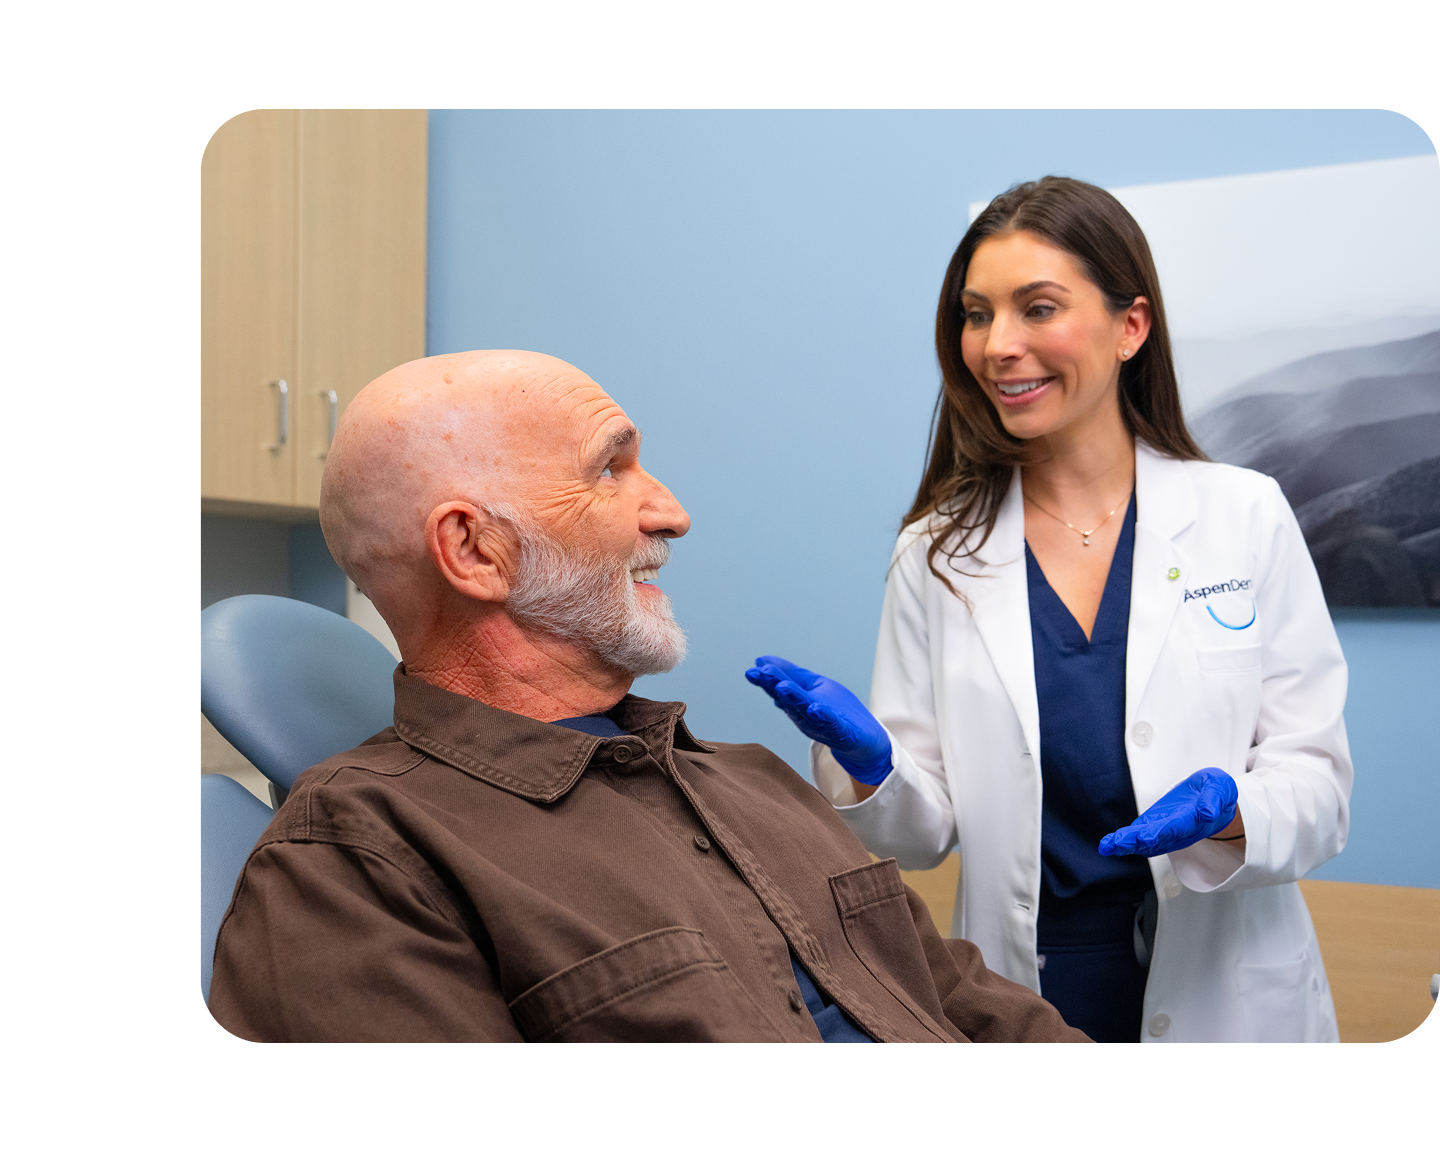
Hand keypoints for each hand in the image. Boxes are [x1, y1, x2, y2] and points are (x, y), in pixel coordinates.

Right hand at [744, 656, 892, 784]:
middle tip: (762, 674)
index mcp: (798, 702)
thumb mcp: (811, 687)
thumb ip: (790, 675)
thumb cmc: (836, 711)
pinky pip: (831, 723)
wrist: (862, 739)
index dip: (766, 680)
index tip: (751, 670)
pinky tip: (815, 708)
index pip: (779, 689)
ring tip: (784, 687)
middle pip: (788, 699)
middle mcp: (805, 714)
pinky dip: (823, 716)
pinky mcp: (841, 731)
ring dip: (794, 699)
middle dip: (775, 686)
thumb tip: (762, 661)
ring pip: (805, 711)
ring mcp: (822, 724)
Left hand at [1098, 768, 1239, 857]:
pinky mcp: (1154, 827)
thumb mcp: (1220, 787)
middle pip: (1156, 837)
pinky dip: (1123, 842)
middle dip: (1137, 840)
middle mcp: (1177, 830)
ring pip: (1144, 841)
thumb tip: (1207, 812)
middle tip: (1120, 842)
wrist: (1212, 800)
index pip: (1177, 826)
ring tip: (1108, 846)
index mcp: (1193, 819)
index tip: (1146, 837)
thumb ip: (1213, 798)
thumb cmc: (1215, 793)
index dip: (1161, 832)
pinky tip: (1108, 845)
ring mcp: (1164, 830)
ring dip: (1126, 844)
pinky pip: (1138, 837)